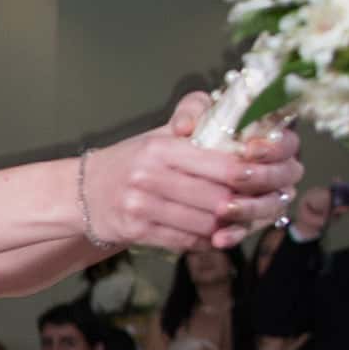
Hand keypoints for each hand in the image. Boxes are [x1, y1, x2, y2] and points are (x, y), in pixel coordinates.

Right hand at [76, 99, 302, 250]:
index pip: (222, 164)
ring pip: (205, 225)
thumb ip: (194, 118)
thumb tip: (233, 107)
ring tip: (238, 221)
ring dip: (226, 228)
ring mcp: (141, 205)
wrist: (83, 191)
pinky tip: (213, 235)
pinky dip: (206, 242)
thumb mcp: (159, 134)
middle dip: (243, 206)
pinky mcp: (136, 231)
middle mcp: (149, 175)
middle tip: (258, 207)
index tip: (265, 180)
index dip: (250, 176)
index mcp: (162, 147)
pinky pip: (186, 242)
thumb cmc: (132, 160)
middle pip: (218, 199)